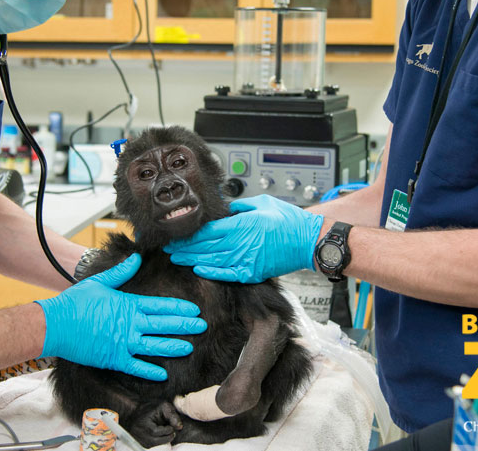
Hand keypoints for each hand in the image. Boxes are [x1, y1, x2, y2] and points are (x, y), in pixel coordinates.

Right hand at [35, 254, 206, 380]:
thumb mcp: (100, 281)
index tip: (193, 310)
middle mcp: (129, 324)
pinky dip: (149, 371)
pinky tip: (162, 374)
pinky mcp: (113, 358)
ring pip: (154, 346)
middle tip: (202, 327)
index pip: (160, 305)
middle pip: (163, 325)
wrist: (56, 324)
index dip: (178, 308)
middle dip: (184, 326)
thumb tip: (136, 257)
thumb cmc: (76, 301)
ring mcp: (122, 342)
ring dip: (172, 347)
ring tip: (189, 348)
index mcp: (128, 304)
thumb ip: (121, 271)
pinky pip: (135, 366)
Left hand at [164, 195, 323, 282]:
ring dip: (193, 260)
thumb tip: (223, 208)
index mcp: (242, 224)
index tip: (176, 234)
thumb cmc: (288, 220)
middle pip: (206, 247)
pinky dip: (212, 272)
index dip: (190, 234)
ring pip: (213, 260)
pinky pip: (228, 273)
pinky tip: (199, 269)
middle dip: (185, 248)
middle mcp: (241, 242)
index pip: (208, 231)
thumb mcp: (262, 203)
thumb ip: (239, 207)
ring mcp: (246, 259)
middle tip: (169, 248)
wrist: (308, 240)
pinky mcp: (253, 271)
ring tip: (177, 258)